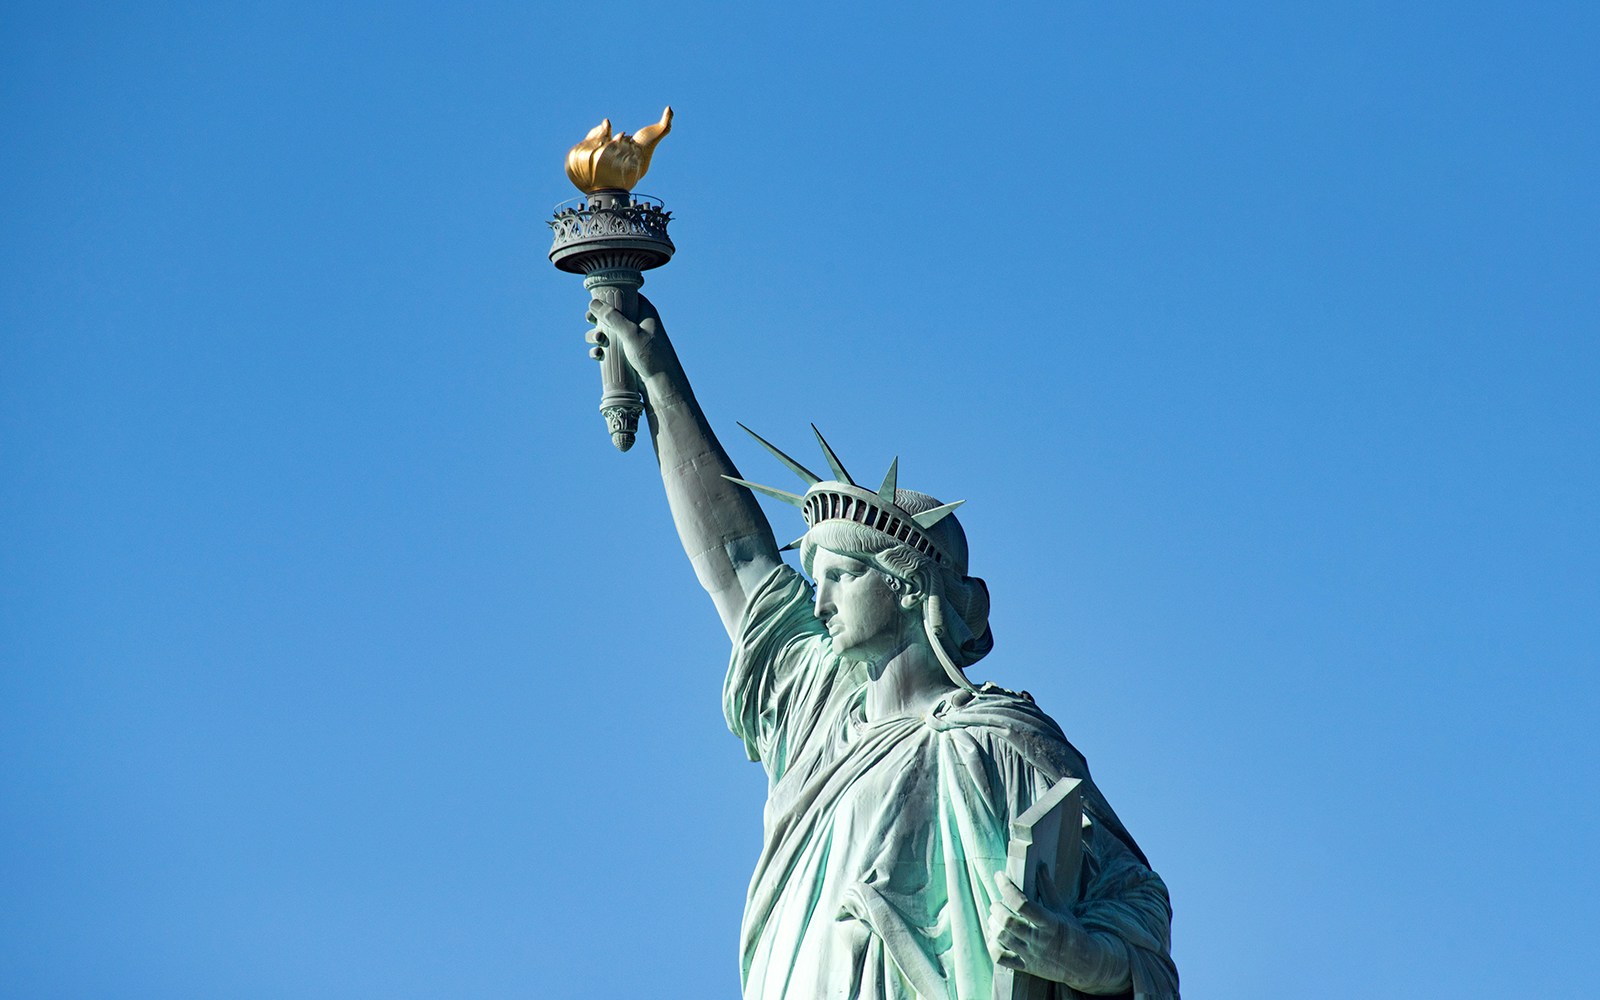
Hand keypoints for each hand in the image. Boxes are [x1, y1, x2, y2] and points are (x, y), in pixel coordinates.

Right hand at [584, 293, 675, 381]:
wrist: (660, 382)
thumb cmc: (651, 355)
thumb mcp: (631, 333)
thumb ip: (613, 318)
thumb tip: (593, 303)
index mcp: (643, 311)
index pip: (625, 295)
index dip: (609, 296)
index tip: (594, 300)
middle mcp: (636, 322)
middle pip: (611, 313)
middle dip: (597, 318)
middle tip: (590, 321)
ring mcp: (630, 339)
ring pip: (606, 332)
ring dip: (596, 335)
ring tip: (598, 341)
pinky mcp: (624, 353)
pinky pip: (607, 348)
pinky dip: (599, 350)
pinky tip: (597, 355)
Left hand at [987, 870, 1126, 989]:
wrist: (1083, 965)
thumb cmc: (1072, 933)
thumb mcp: (1062, 909)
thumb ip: (1048, 888)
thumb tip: (1040, 865)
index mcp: (1049, 923)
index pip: (1022, 903)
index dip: (1007, 887)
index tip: (999, 876)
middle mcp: (1039, 940)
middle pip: (1007, 921)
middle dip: (996, 907)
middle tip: (997, 902)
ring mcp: (1031, 955)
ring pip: (1001, 937)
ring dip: (993, 923)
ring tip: (994, 917)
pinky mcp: (1025, 967)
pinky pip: (1001, 958)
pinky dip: (992, 945)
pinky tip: (995, 936)